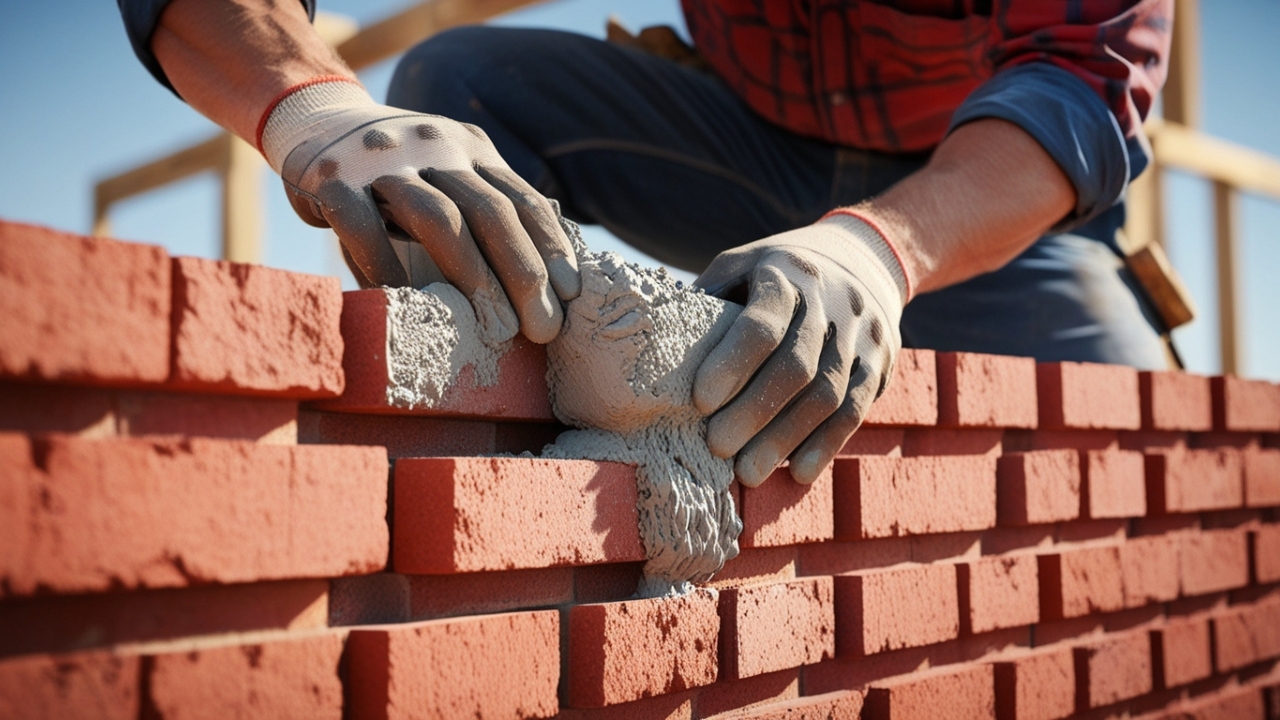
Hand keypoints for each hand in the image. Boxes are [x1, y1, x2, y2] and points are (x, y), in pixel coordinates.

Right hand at [261, 80, 579, 343]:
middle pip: (491, 212)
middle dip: (524, 275)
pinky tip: (407, 303)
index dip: (553, 249)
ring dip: (474, 278)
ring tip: (496, 330)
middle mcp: (434, 146)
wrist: (314, 117)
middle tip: (542, 329)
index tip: (572, 297)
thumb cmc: (398, 169)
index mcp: (471, 146)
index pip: (523, 199)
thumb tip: (545, 275)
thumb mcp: (450, 170)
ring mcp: (382, 160)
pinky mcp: (332, 177)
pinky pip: (364, 227)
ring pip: (438, 218)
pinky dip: (387, 268)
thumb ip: (487, 204)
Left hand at [692, 212, 909, 485]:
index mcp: (784, 273)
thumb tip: (654, 349)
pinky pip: (856, 409)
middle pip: (795, 366)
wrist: (864, 256)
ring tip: (748, 474)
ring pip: (827, 394)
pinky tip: (798, 474)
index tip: (701, 403)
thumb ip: (707, 302)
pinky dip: (827, 445)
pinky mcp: (879, 361)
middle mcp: (829, 301)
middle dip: (752, 413)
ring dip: (785, 439)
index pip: (761, 324)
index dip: (731, 366)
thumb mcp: (739, 267)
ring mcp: (860, 333)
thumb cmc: (776, 271)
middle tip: (716, 448)